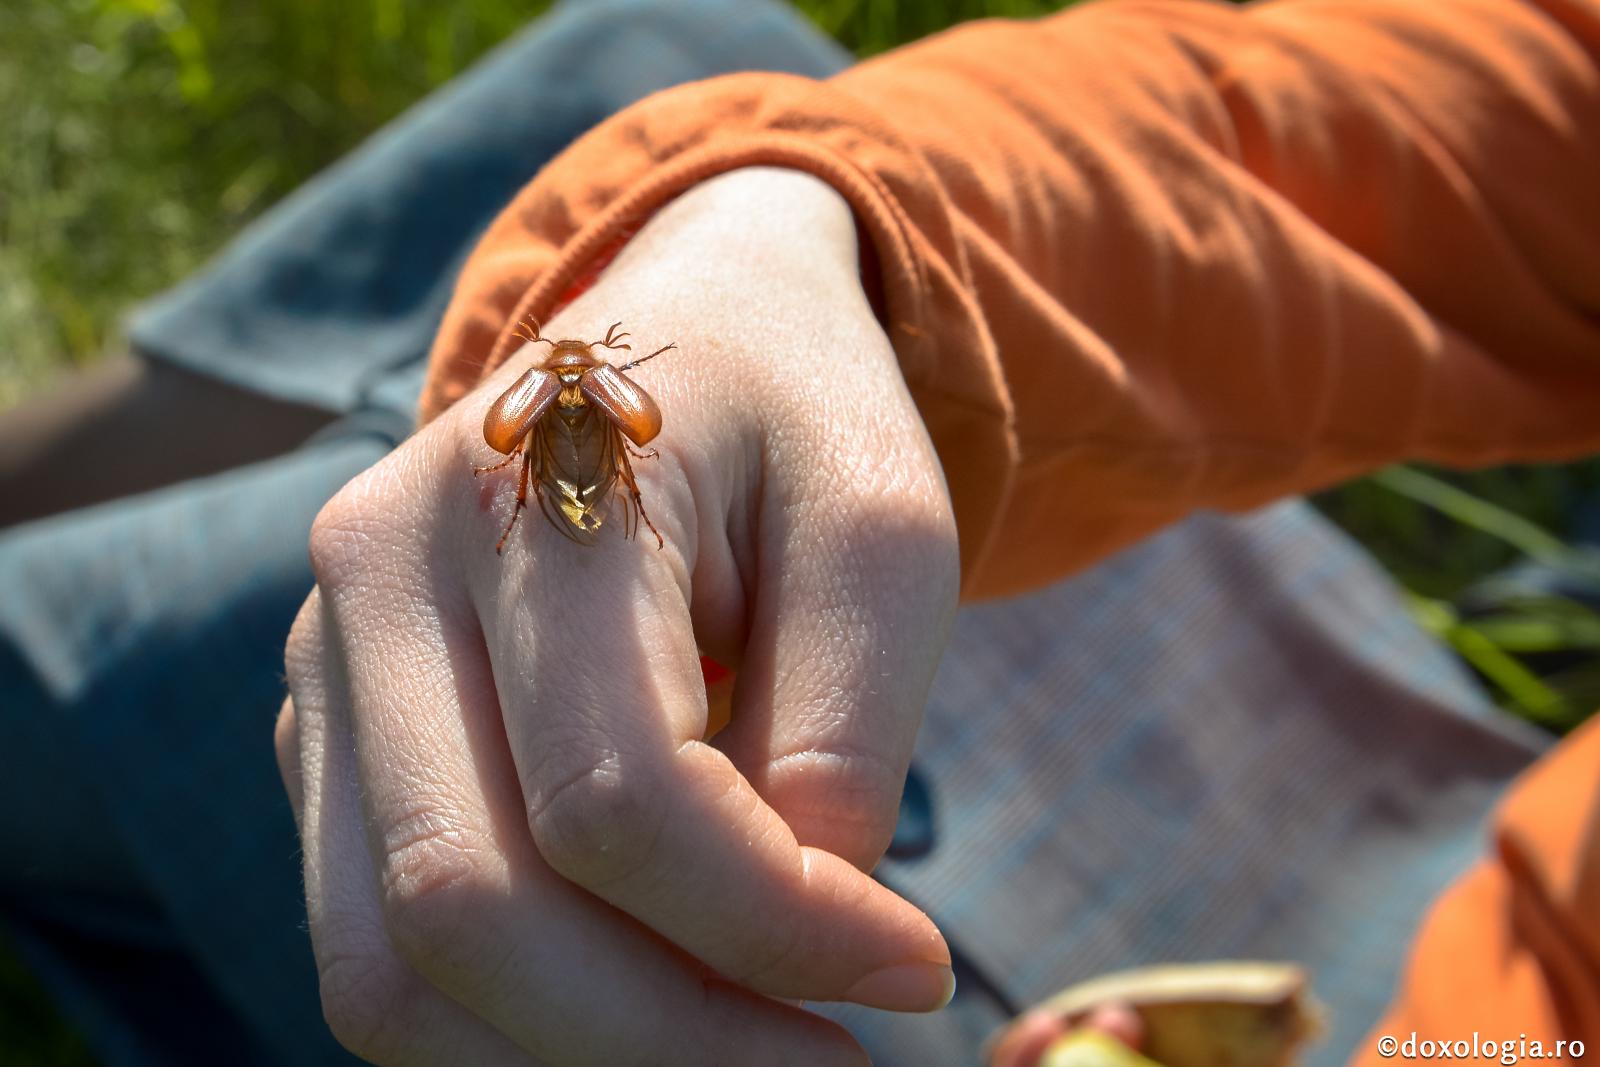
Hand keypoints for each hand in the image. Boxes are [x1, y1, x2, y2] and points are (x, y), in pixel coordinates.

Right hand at [275, 167, 961, 1064]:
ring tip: (747, 1047)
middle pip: (466, 905)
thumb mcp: (881, 524)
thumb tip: (800, 929)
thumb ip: (848, 723)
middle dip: (666, 1041)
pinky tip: (655, 1007)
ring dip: (578, 1058)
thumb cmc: (796, 420)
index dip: (772, 924)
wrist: (682, 336)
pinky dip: (516, 1025)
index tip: (917, 972)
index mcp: (517, 495)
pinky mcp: (330, 746)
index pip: (615, 795)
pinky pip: (384, 950)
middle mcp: (374, 584)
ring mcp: (326, 671)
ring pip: (390, 966)